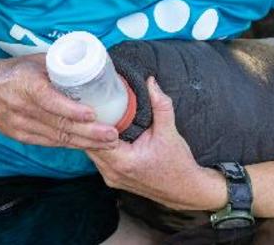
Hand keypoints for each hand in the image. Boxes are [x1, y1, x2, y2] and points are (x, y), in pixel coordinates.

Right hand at [0, 52, 117, 148]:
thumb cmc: (11, 71)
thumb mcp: (35, 61)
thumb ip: (60, 66)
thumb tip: (90, 65)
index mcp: (27, 86)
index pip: (51, 102)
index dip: (73, 110)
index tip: (93, 114)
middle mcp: (23, 109)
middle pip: (60, 125)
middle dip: (89, 133)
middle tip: (113, 135)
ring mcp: (21, 126)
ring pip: (58, 138)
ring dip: (85, 143)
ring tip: (108, 143)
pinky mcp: (21, 136)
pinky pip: (50, 142)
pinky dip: (71, 144)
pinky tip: (88, 145)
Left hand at [86, 77, 227, 210]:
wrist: (185, 190)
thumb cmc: (178, 165)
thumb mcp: (170, 132)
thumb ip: (160, 105)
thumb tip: (151, 83)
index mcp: (122, 162)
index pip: (95, 138)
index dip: (92, 120)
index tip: (92, 102)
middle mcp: (112, 172)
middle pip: (89, 145)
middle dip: (89, 125)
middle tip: (92, 103)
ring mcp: (111, 177)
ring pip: (92, 152)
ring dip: (93, 135)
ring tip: (96, 113)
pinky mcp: (114, 178)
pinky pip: (99, 158)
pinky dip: (99, 144)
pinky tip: (104, 131)